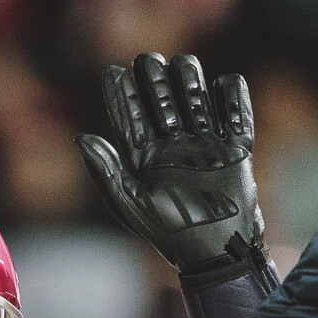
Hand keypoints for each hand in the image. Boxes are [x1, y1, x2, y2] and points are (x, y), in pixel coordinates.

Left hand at [77, 53, 264, 272]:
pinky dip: (233, 97)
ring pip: (197, 97)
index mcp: (145, 157)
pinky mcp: (236, 150)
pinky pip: (237, 116)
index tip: (114, 73)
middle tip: (150, 64)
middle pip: (162, 97)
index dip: (121, 93)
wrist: (218, 253)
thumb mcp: (132, 206)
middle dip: (155, 78)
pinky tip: (224, 84)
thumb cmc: (170, 234)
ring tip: (184, 68)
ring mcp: (205, 145)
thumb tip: (81, 137)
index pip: (129, 116)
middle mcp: (173, 146)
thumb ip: (107, 172)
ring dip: (190, 80)